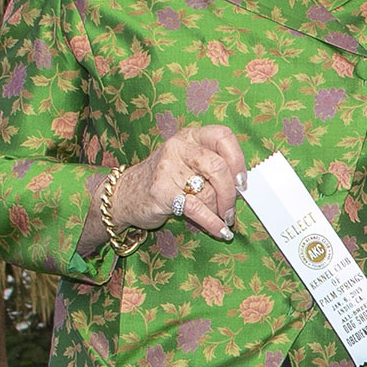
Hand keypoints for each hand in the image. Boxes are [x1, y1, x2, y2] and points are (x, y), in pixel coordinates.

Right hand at [108, 123, 248, 242]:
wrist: (125, 194)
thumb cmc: (164, 179)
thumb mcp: (187, 161)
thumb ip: (212, 165)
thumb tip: (242, 187)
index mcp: (190, 136)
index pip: (223, 136)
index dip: (238, 160)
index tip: (242, 181)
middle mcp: (178, 147)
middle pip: (218, 168)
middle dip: (231, 194)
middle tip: (231, 208)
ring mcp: (167, 168)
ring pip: (208, 191)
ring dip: (220, 210)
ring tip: (221, 218)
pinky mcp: (161, 191)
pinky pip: (196, 208)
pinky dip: (212, 222)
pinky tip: (219, 230)